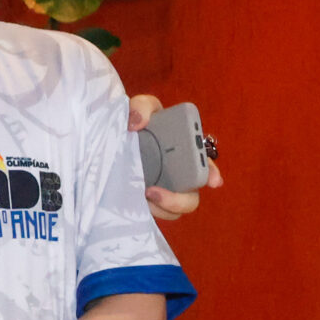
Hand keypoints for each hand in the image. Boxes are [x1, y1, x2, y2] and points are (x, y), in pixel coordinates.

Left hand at [129, 93, 223, 221]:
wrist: (107, 138)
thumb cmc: (133, 121)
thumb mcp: (139, 108)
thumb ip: (142, 106)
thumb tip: (137, 123)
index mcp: (183, 152)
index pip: (205, 166)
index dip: (211, 173)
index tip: (212, 181)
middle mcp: (177, 175)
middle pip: (190, 197)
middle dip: (179, 201)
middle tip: (155, 192)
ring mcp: (161, 189)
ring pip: (173, 210)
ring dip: (161, 207)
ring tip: (142, 195)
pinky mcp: (143, 200)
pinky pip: (152, 213)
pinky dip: (147, 210)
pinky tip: (134, 200)